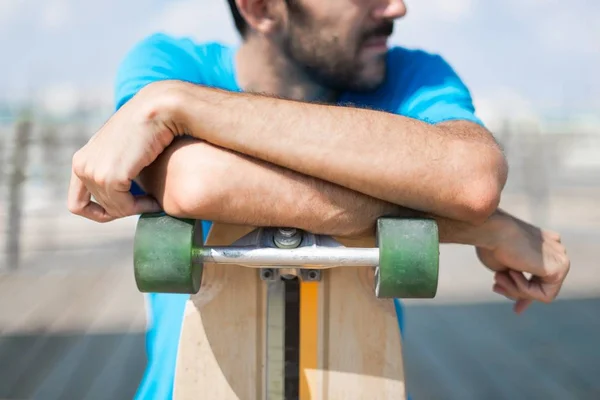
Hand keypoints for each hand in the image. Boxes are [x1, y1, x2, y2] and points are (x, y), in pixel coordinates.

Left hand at [68, 81, 183, 221]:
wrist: (159, 109)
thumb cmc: (149, 129)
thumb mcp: (123, 151)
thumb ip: (116, 170)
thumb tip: (123, 196)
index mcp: (81, 160)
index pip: (77, 204)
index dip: (102, 212)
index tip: (125, 206)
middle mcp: (81, 166)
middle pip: (99, 209)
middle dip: (125, 210)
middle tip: (148, 202)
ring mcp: (93, 172)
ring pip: (113, 210)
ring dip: (136, 209)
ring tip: (154, 200)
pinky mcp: (110, 176)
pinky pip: (124, 208)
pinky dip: (142, 208)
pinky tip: (156, 199)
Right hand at [476, 212, 569, 313]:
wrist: (492, 231)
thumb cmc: (491, 244)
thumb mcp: (503, 267)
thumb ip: (516, 279)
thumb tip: (521, 298)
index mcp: (544, 244)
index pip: (542, 275)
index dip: (528, 291)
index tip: (517, 309)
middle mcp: (556, 249)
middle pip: (543, 285)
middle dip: (518, 293)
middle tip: (495, 288)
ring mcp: (560, 258)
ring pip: (543, 292)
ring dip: (516, 290)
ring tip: (498, 277)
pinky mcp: (560, 268)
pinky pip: (545, 295)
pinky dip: (524, 290)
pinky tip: (513, 272)